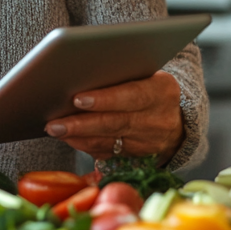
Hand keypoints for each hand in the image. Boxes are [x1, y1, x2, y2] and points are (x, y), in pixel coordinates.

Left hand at [43, 71, 182, 162]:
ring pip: (107, 142)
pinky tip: (67, 138)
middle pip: (115, 122)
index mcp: (162, 91)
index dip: (104, 99)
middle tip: (54, 122)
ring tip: (54, 129)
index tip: (77, 98)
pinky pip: (105, 153)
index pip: (132, 95)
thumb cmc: (151, 87)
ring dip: (77, 136)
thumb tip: (81, 72)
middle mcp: (158, 119)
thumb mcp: (148, 75)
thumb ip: (123, 74)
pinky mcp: (136, 157)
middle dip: (81, 123)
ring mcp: (147, 142)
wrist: (176, 120)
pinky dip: (84, 145)